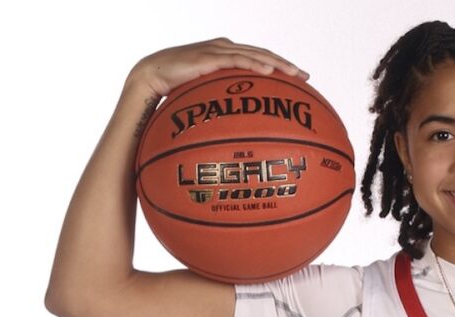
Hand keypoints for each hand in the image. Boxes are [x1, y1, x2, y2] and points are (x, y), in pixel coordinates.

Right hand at [127, 37, 308, 97]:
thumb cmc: (174, 90)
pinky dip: (255, 64)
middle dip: (285, 64)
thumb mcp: (203, 96)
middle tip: (305, 76)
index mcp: (225, 54)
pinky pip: (237, 59)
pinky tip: (269, 71)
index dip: (279, 66)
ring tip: (295, 73)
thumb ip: (219, 103)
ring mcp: (217, 50)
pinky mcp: (209, 55)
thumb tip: (236, 129)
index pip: (257, 57)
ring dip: (277, 63)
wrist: (150, 77)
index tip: (299, 78)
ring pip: (254, 54)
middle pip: (262, 53)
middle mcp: (224, 48)